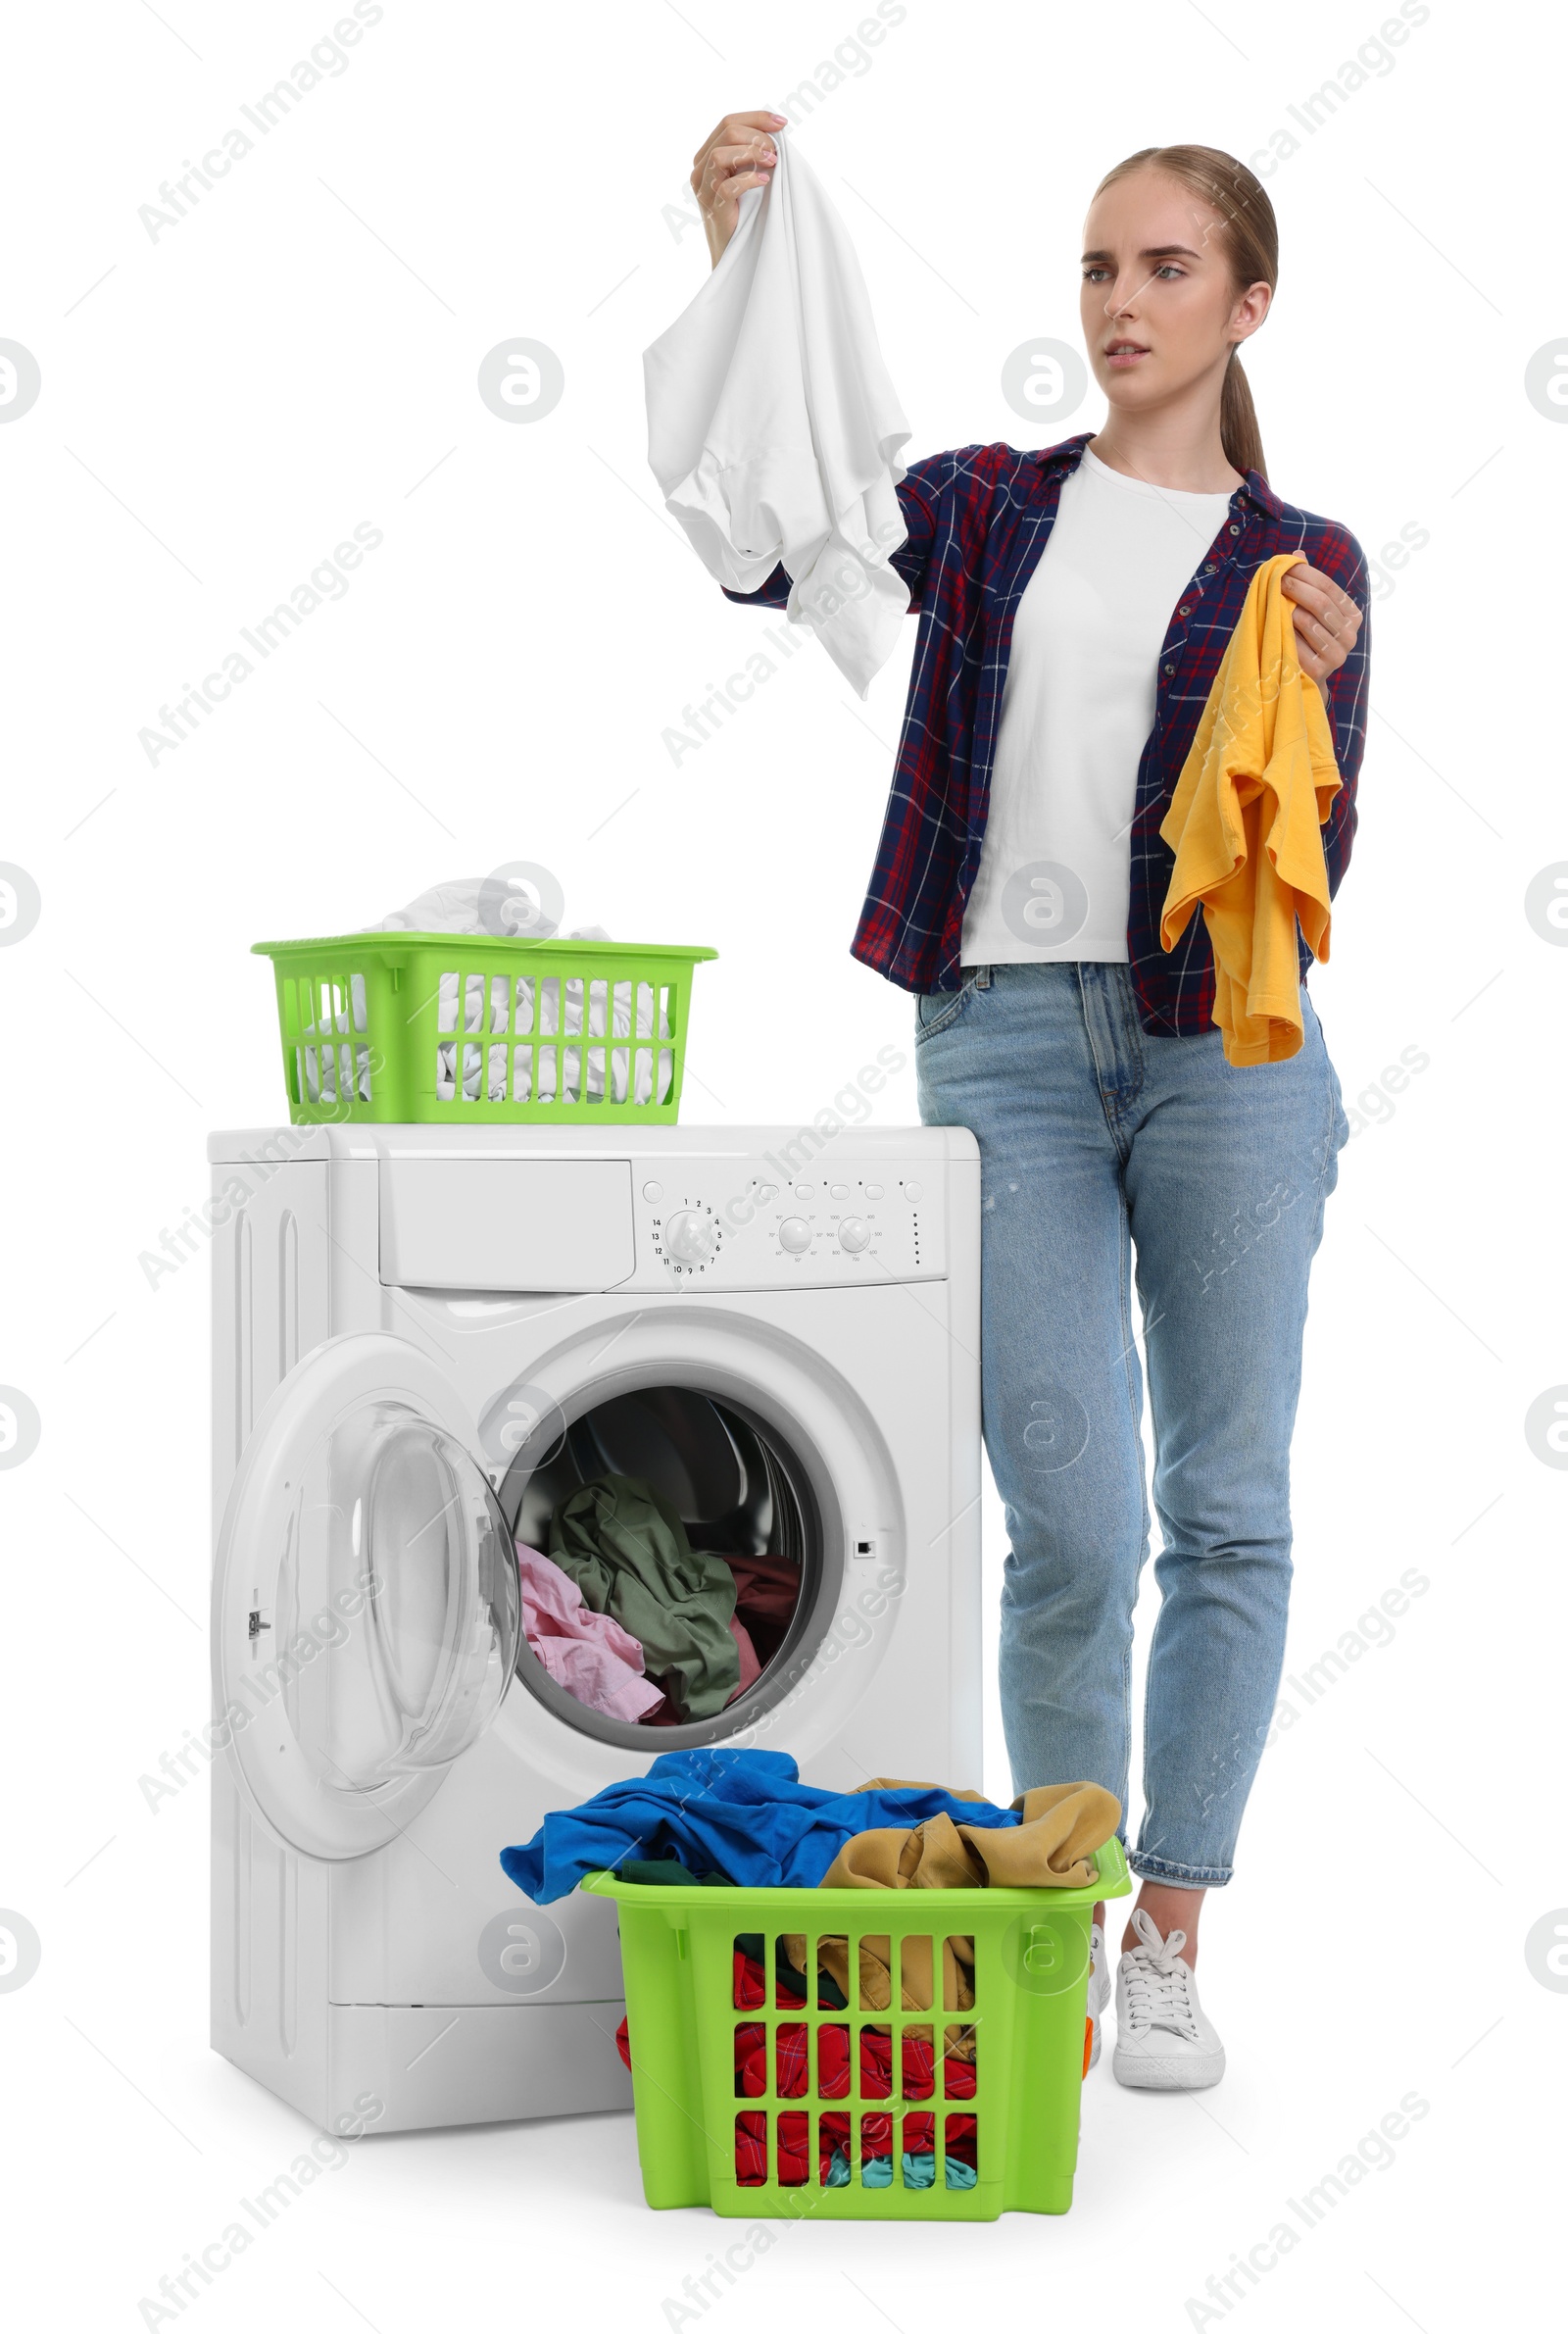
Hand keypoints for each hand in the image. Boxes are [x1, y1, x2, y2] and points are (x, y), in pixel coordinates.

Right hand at [691, 111, 785, 267]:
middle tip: (776, 152)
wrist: (734, 251)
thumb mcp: (745, 174)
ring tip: (773, 164)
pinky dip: (749, 180)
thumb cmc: (744, 211)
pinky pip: (727, 186)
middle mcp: (699, 168)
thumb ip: (751, 152)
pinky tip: (765, 182)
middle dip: (757, 136)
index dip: (757, 118)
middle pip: (727, 132)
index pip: (728, 122)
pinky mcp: (713, 208)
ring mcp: (703, 189)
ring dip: (752, 153)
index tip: (782, 124)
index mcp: (706, 155)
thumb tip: (775, 130)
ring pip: (721, 154)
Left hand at [1279, 560, 1362, 687]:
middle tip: (1275, 580)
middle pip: (1320, 603)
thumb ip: (1307, 584)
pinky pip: (1296, 644)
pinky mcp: (1320, 670)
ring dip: (1286, 610)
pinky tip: (1274, 628)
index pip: (1329, 587)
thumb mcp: (1309, 610)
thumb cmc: (1305, 637)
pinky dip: (1283, 633)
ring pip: (1308, 622)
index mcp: (1353, 615)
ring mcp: (1337, 654)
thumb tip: (1298, 553)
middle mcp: (1351, 635)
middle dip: (1295, 588)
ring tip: (1273, 602)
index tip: (1285, 567)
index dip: (1306, 575)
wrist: (1303, 678)